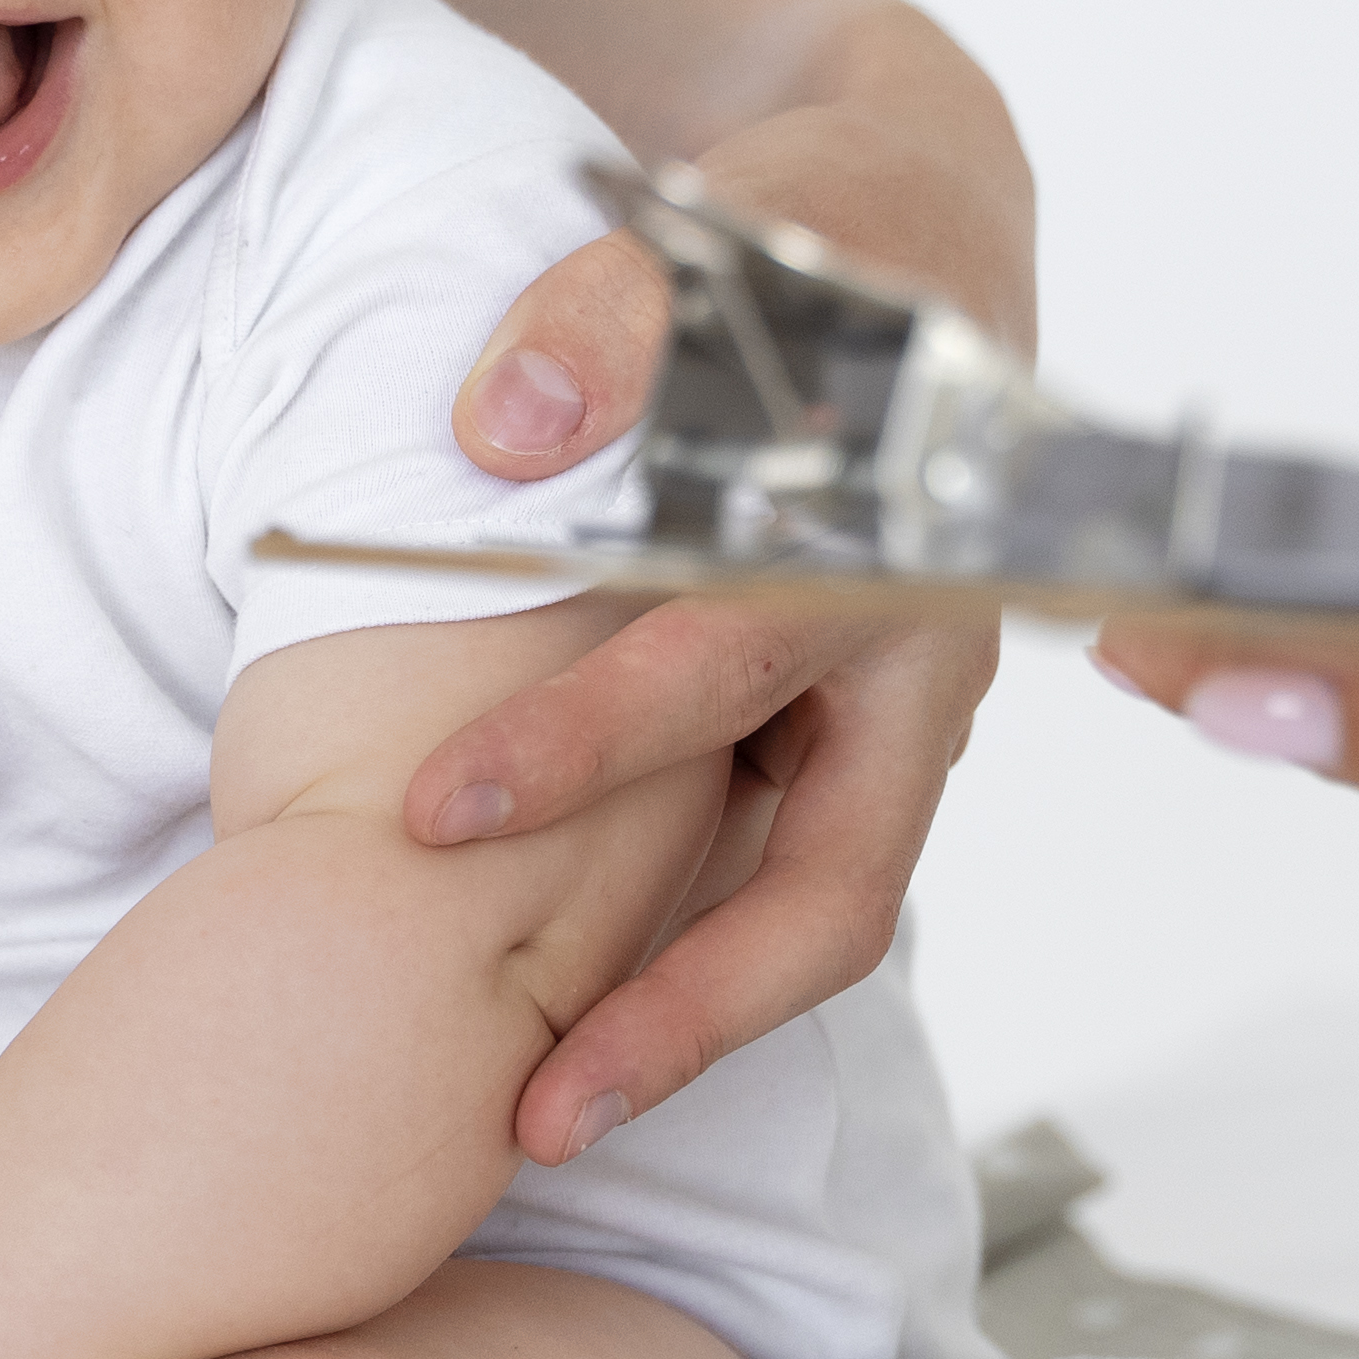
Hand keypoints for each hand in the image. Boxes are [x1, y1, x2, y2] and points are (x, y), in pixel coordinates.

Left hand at [396, 55, 1016, 1167]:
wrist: (928, 243)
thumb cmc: (826, 245)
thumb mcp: (730, 240)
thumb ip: (611, 315)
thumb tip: (510, 426)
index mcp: (889, 541)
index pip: (727, 665)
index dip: (584, 745)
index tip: (430, 812)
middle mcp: (916, 665)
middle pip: (829, 889)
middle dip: (684, 1010)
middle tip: (538, 1111)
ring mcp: (894, 721)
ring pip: (815, 915)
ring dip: (687, 1019)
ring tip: (543, 1119)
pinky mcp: (854, 743)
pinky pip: (782, 876)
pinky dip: (685, 952)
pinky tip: (563, 1020)